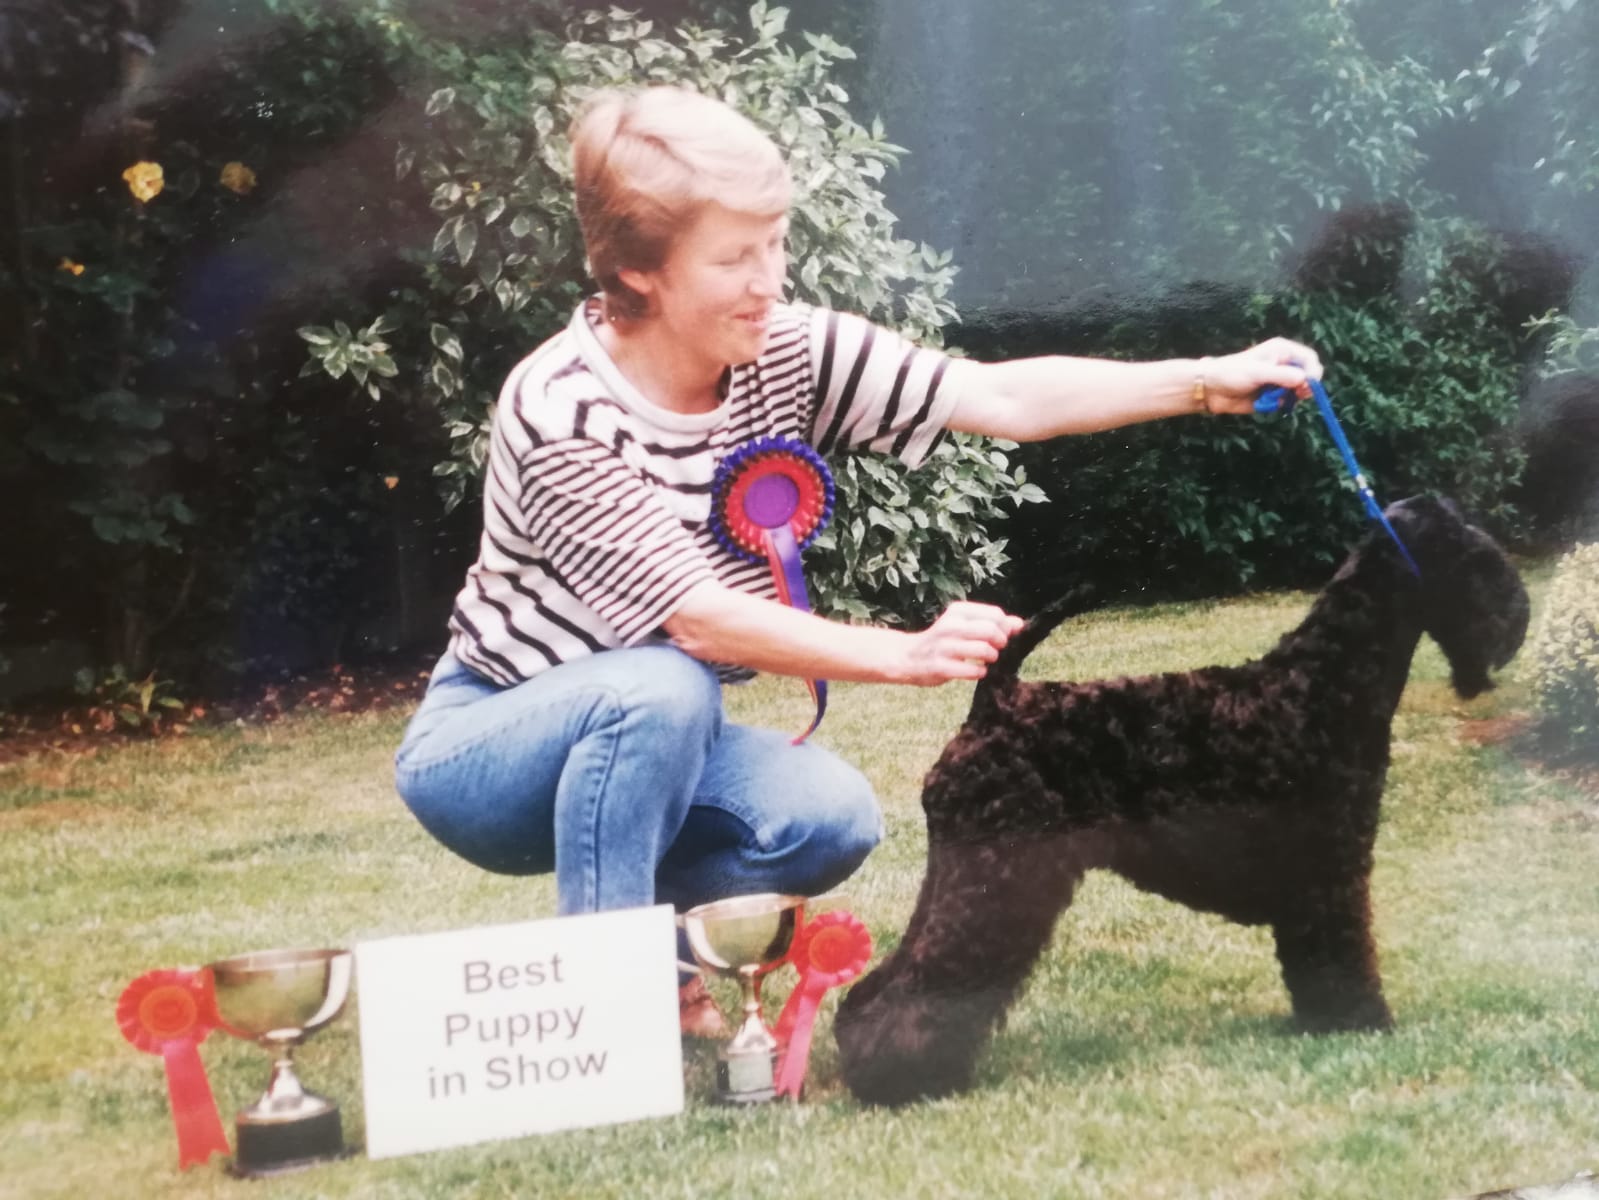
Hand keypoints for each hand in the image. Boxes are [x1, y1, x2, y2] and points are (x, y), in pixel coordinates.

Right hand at [897, 601, 1024, 685]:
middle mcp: (950, 626)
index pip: (995, 614)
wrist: (908, 656)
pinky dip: (980, 672)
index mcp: (957, 611)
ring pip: (984, 650)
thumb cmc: (942, 641)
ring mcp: (944, 647)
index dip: (1004, 628)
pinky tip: (976, 670)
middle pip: (991, 630)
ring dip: (991, 657)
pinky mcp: (941, 666)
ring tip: (986, 660)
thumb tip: (1019, 624)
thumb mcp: (963, 626)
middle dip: (1000, 642)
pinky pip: (973, 670)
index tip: (1000, 636)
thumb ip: (992, 623)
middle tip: (995, 649)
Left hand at [1199, 337, 1323, 415]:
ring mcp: (1280, 380)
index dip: (1313, 371)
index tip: (1309, 384)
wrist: (1212, 389)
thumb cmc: (1232, 373)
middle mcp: (1284, 364)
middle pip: (1309, 375)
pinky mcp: (1273, 395)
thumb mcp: (1258, 372)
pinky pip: (1287, 401)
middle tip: (1298, 395)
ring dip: (1292, 397)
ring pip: (1299, 390)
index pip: (1309, 358)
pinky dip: (1281, 404)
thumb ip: (1282, 375)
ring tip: (1276, 399)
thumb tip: (1304, 379)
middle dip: (1306, 386)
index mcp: (1283, 351)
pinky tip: (1267, 403)